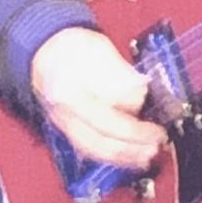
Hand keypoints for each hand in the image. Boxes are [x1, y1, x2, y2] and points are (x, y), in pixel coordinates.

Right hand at [29, 26, 166, 169]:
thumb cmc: (72, 45)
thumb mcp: (100, 49)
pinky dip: (111, 155)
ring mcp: (63, 124)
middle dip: (132, 147)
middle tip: (157, 145)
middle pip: (99, 141)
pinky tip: (129, 156)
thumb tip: (141, 97)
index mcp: (70, 92)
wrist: (44, 49)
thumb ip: (121, 75)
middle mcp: (64, 114)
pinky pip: (89, 149)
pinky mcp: (67, 129)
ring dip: (123, 157)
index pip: (106, 119)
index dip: (135, 129)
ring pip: (94, 150)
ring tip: (147, 156)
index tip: (157, 129)